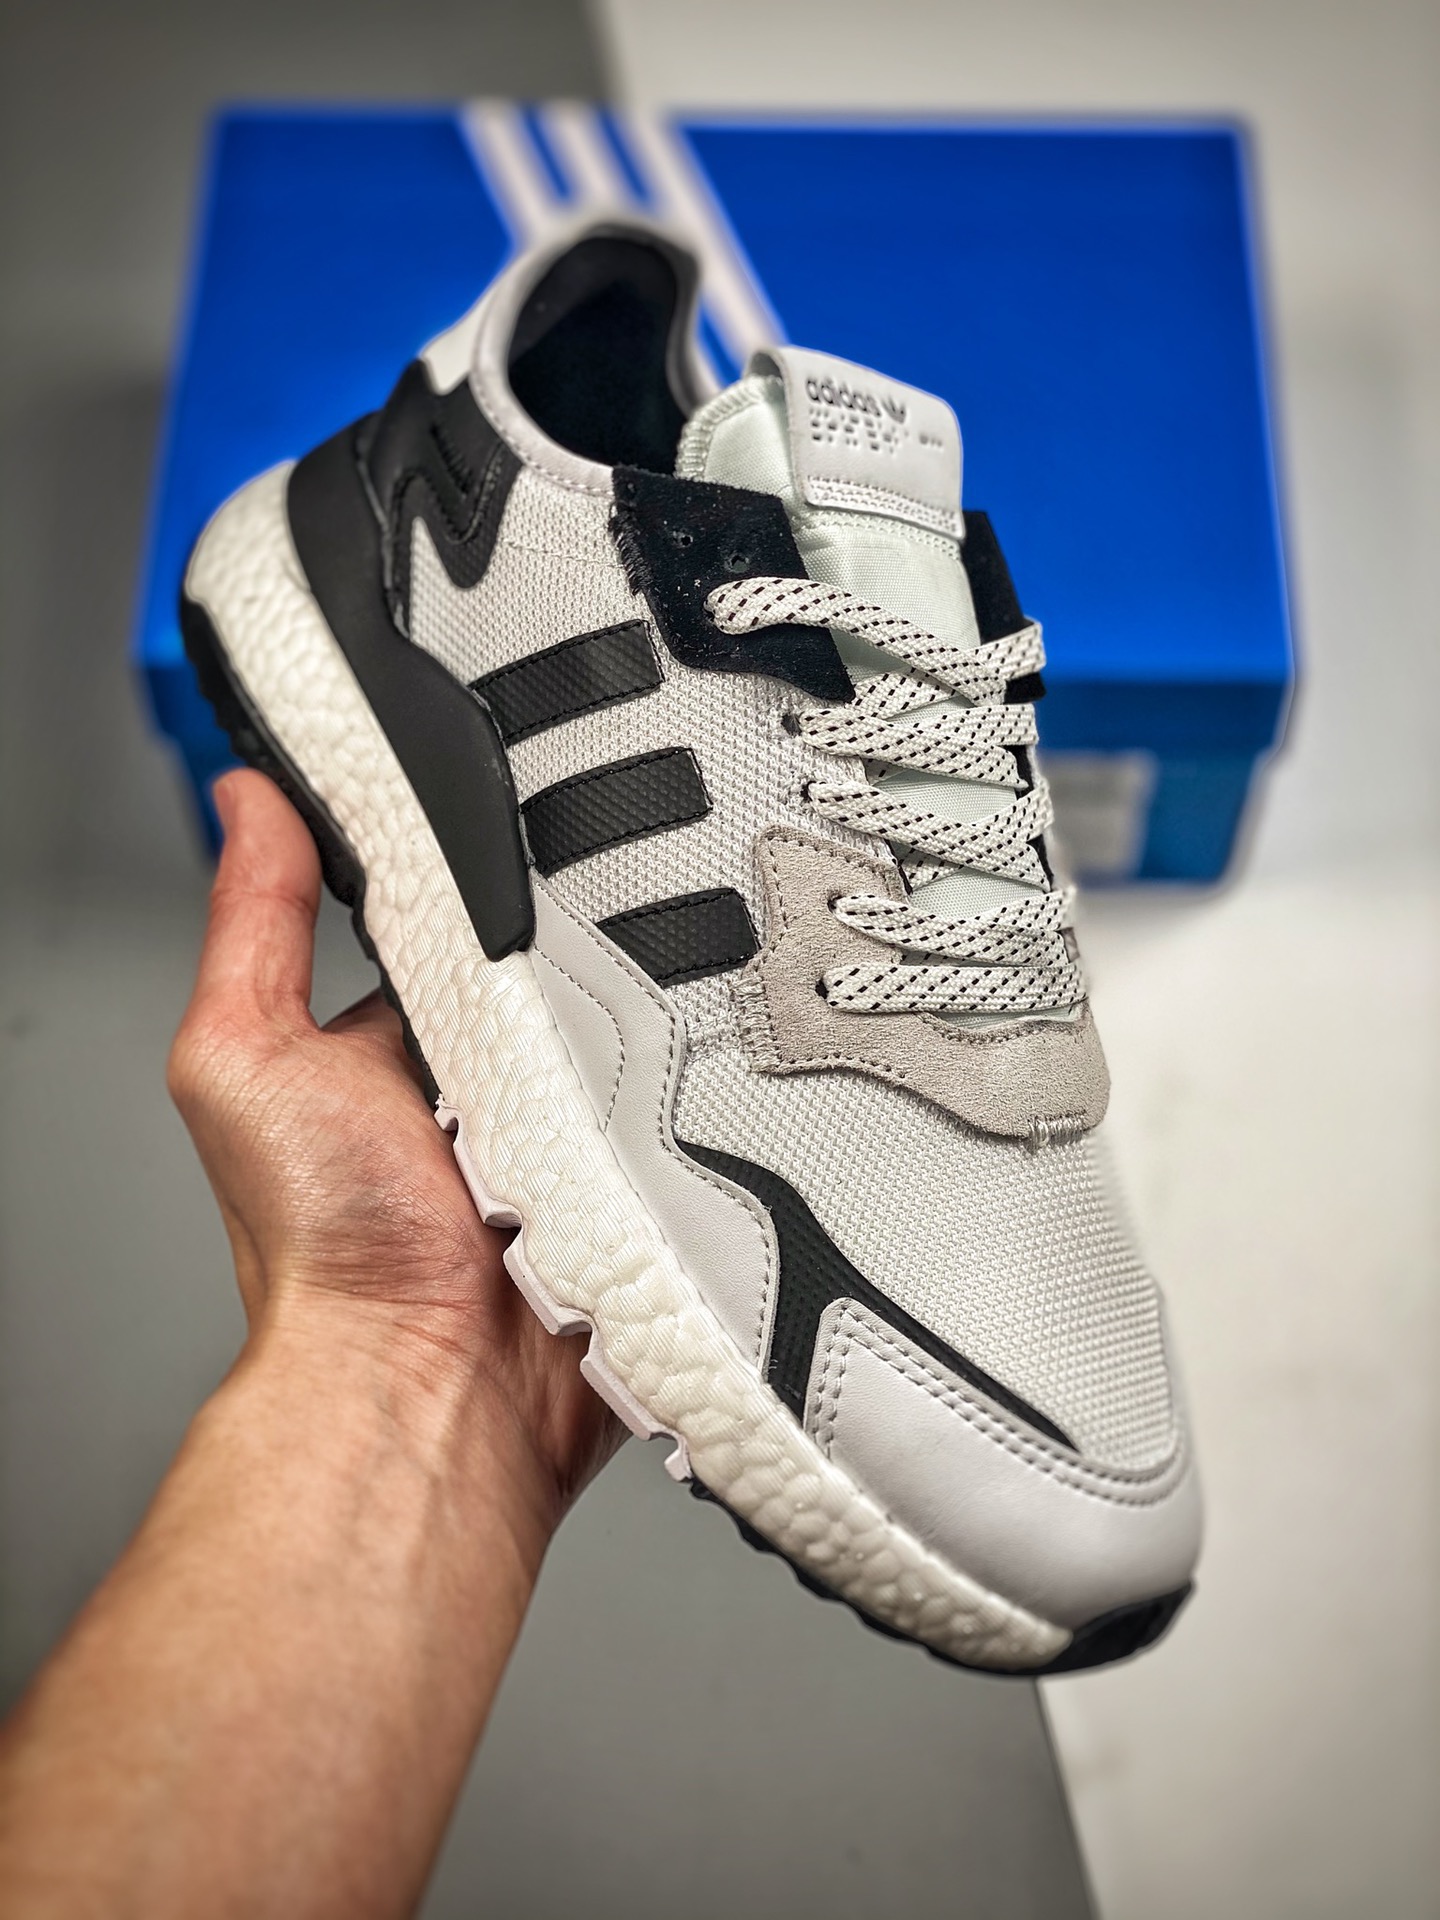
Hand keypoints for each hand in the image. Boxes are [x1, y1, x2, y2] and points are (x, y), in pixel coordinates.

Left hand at [169, 768, 624, 1545]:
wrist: (430, 1389)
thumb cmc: (324, 1250)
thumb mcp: (246, 1058)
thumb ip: (253, 927)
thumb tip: (249, 802)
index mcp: (399, 1046)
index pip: (454, 920)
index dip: (481, 868)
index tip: (515, 804)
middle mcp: (488, 1086)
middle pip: (557, 966)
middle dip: (584, 931)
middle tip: (603, 899)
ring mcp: (571, 1134)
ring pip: (636, 1029)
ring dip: (649, 1008)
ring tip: (652, 982)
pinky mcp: (640, 1182)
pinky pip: (689, 1109)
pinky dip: (696, 1088)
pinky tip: (691, 1062)